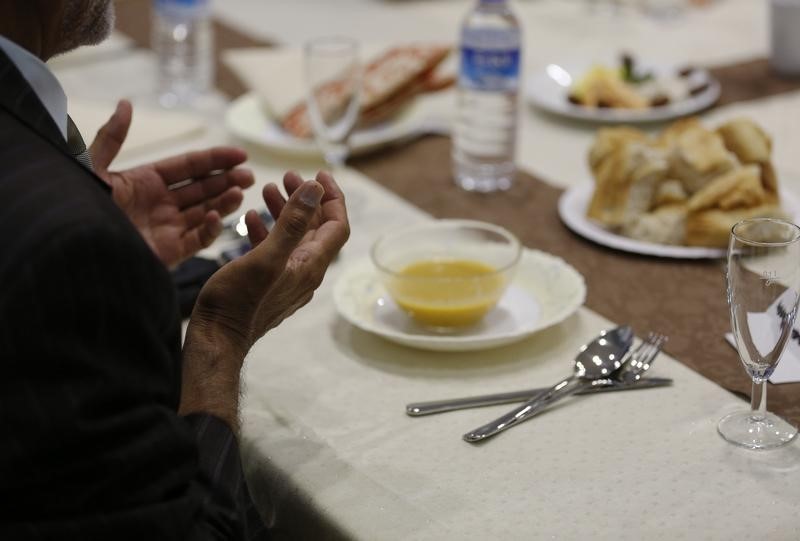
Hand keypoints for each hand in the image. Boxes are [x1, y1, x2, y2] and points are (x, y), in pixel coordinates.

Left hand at [90, 100, 254, 267]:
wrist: (73, 246)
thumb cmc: (78, 206)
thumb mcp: (91, 166)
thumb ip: (111, 137)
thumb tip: (126, 103)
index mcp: (145, 181)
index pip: (188, 167)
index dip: (214, 159)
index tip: (240, 154)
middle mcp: (160, 204)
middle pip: (202, 189)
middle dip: (227, 180)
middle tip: (249, 175)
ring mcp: (167, 228)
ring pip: (205, 212)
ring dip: (225, 201)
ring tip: (242, 191)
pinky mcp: (169, 252)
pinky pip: (197, 239)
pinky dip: (210, 229)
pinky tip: (217, 216)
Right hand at [179, 171, 348, 426]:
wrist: (217, 339)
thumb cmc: (238, 301)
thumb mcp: (267, 257)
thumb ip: (293, 223)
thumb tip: (316, 190)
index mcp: (310, 264)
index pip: (336, 225)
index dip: (333, 197)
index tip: (318, 175)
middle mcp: (305, 273)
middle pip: (316, 229)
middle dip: (304, 199)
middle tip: (286, 177)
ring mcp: (288, 280)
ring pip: (293, 238)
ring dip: (284, 212)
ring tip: (266, 189)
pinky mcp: (269, 286)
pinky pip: (275, 252)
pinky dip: (266, 231)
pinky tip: (249, 219)